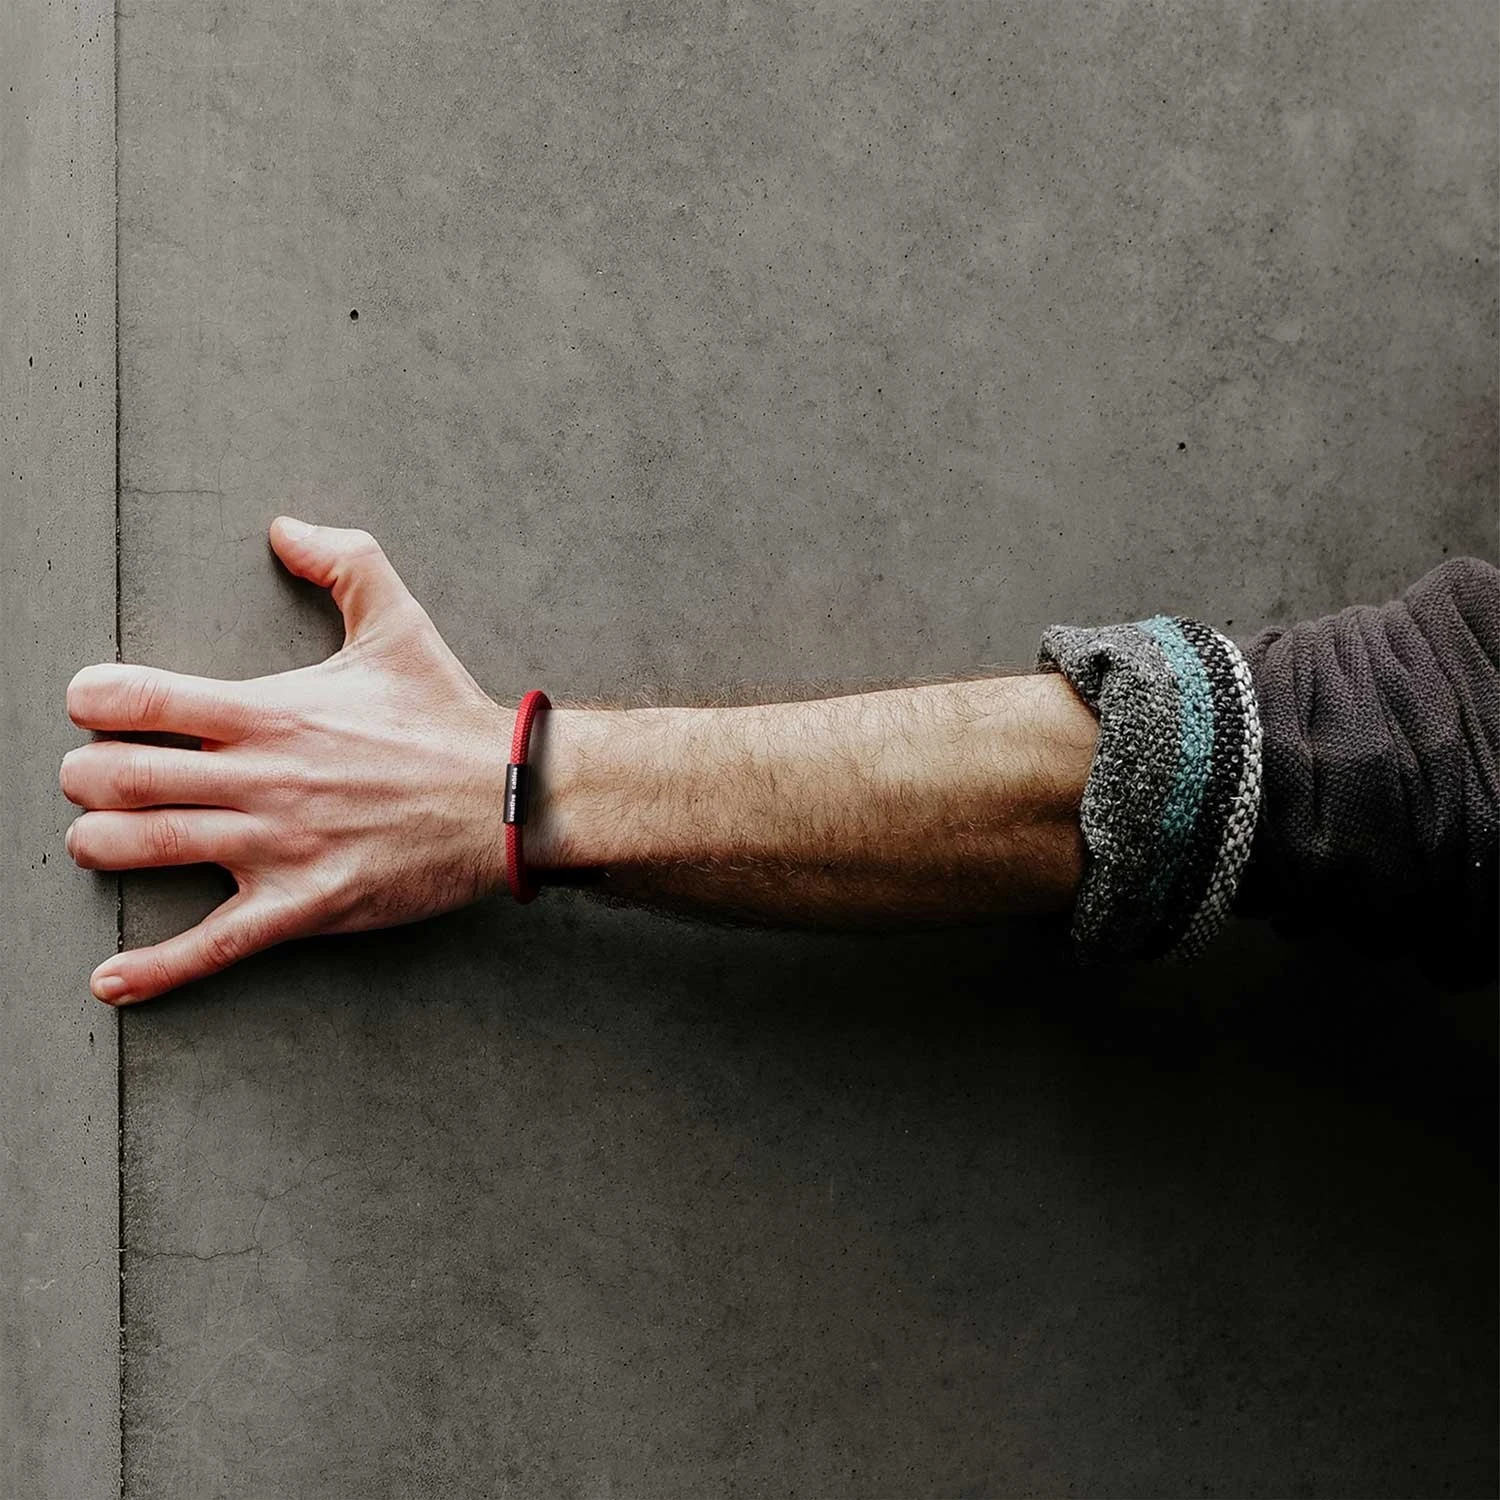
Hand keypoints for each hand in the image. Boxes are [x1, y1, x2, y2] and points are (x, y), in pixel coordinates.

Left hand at [61, 518, 513, 1006]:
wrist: (507, 797)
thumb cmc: (447, 715)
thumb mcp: (398, 621)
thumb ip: (342, 560)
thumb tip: (284, 527)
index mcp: (271, 711)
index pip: (140, 697)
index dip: (94, 699)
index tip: (91, 703)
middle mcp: (261, 778)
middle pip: (120, 778)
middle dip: (84, 777)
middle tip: (92, 777)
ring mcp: (278, 846)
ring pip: (146, 848)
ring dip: (100, 845)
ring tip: (98, 839)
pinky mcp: (304, 904)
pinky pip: (214, 946)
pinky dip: (154, 968)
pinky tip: (111, 980)